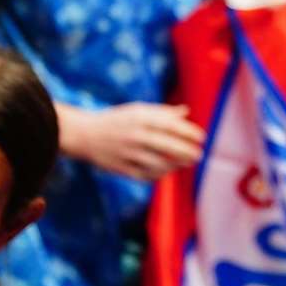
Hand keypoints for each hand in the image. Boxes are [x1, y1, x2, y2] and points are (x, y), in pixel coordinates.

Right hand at [60, 102, 204, 180]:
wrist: (84, 135)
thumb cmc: (116, 120)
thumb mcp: (137, 110)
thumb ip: (162, 112)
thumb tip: (186, 111)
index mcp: (140, 118)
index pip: (171, 125)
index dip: (189, 132)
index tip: (202, 137)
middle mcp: (135, 136)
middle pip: (167, 147)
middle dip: (187, 152)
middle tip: (199, 154)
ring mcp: (127, 153)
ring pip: (158, 163)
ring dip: (176, 165)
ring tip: (186, 163)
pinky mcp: (121, 168)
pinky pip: (145, 175)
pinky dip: (159, 174)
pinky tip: (168, 171)